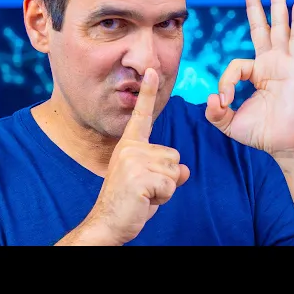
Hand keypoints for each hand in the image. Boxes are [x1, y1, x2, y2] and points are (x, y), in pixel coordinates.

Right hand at [83, 68, 189, 245]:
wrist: (108, 223)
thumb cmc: (128, 203)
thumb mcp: (150, 183)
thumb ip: (166, 172)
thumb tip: (185, 170)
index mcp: (129, 145)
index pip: (141, 115)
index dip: (148, 93)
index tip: (152, 70)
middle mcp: (130, 148)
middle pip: (173, 156)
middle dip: (167, 178)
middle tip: (144, 190)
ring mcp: (133, 161)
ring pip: (174, 171)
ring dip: (165, 189)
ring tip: (144, 195)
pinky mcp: (139, 176)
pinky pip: (170, 185)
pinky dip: (163, 197)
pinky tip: (144, 200)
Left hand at [205, 0, 293, 157]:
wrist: (284, 145)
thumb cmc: (261, 134)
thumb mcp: (229, 123)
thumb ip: (215, 112)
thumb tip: (211, 98)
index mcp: (256, 74)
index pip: (236, 65)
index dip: (226, 82)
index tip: (226, 101)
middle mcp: (271, 64)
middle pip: (261, 28)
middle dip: (255, 6)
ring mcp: (286, 63)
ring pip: (280, 28)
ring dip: (278, 5)